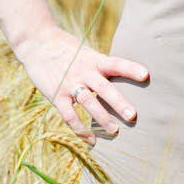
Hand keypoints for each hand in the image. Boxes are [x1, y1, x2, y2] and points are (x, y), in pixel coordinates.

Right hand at [16, 25, 148, 146]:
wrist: (37, 43)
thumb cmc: (67, 49)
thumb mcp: (87, 52)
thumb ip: (101, 66)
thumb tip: (123, 79)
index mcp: (94, 60)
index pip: (116, 63)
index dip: (131, 69)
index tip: (146, 75)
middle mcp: (83, 72)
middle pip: (103, 88)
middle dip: (118, 102)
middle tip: (133, 116)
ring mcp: (70, 84)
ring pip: (88, 102)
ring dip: (102, 118)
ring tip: (115, 131)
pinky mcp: (57, 95)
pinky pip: (69, 115)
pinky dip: (80, 129)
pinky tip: (91, 140)